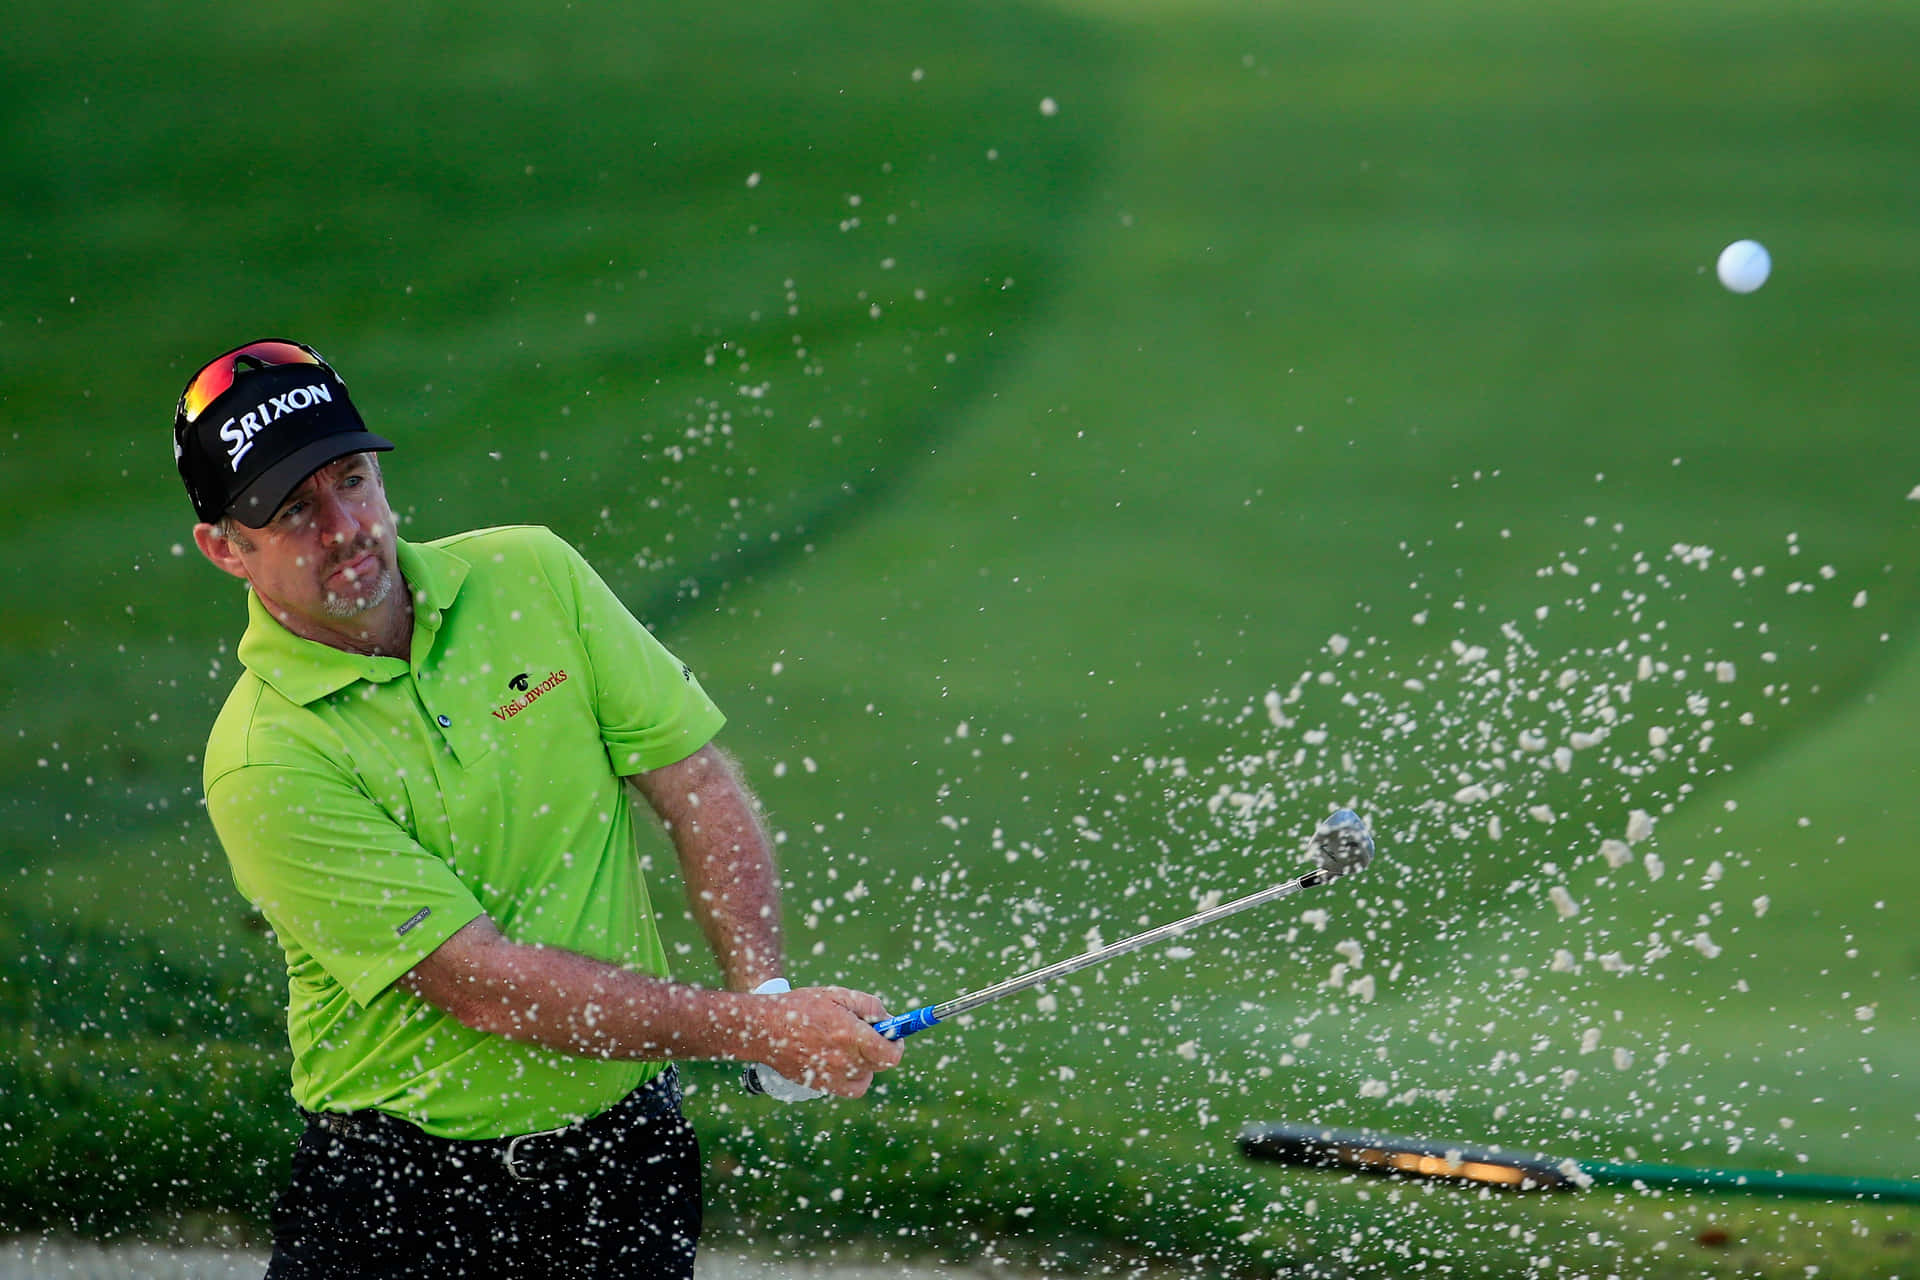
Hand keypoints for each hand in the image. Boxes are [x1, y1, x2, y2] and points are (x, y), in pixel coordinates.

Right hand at [743, 980, 902, 1098]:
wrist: (764, 1029)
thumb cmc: (800, 1007)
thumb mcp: (836, 994)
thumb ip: (868, 1005)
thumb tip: (888, 1019)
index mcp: (850, 1035)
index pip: (890, 1054)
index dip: (897, 1044)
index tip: (895, 1035)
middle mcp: (844, 1061)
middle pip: (880, 1064)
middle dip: (881, 1048)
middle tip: (871, 1034)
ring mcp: (832, 1077)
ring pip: (866, 1076)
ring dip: (866, 1062)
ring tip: (849, 1044)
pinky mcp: (821, 1086)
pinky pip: (851, 1088)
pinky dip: (855, 1078)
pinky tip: (845, 1061)